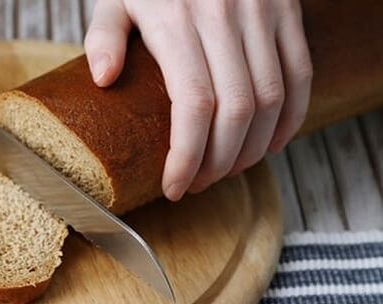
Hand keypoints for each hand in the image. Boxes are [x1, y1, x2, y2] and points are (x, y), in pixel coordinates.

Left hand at [84, 0, 312, 200]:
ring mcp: (262, 14)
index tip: (175, 186)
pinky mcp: (286, 13)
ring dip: (253, 148)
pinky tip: (270, 144)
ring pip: (272, 99)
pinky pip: (300, 74)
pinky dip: (291, 118)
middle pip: (237, 110)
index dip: (187, 155)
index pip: (193, 104)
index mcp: (178, 20)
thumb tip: (103, 79)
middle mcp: (225, 17)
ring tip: (227, 170)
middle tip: (199, 182)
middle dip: (220, 161)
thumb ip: (104, 35)